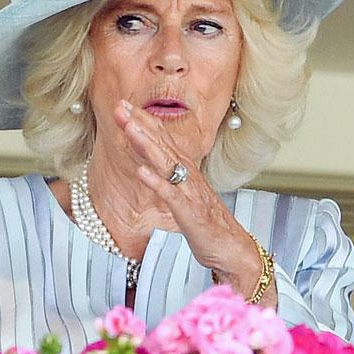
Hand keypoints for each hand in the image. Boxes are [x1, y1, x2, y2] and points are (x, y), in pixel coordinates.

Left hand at [115, 100, 274, 306]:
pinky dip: (156, 182)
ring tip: (128, 128)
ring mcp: (189, 193)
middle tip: (121, 105)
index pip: (164, 139)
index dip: (144, 121)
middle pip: (162, 144)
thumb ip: (172, 176)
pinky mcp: (189, 212)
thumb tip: (151, 163)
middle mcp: (189, 176)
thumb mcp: (186, 194)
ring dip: (146, 144)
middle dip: (140, 124)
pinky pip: (171, 195)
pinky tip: (140, 172)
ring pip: (166, 163)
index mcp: (187, 171)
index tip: (125, 104)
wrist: (232, 248)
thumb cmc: (208, 224)